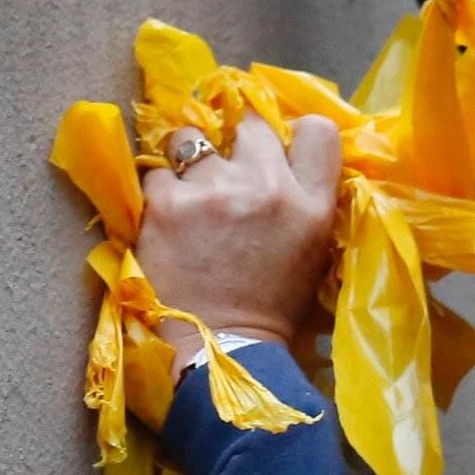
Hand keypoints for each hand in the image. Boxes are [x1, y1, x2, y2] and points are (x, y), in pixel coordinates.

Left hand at [137, 112, 344, 351]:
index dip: (294, 133)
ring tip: (186, 188)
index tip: (275, 149)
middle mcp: (266, 187)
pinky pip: (155, 172)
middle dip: (237, 142)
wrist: (221, 351)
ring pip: (191, 137)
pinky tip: (163, 217)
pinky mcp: (165, 205)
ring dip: (188, 158)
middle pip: (252, 124)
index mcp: (311, 203)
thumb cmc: (270, 306)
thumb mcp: (312, 250)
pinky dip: (158, 191)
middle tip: (225, 171)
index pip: (318, 129)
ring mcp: (212, 191)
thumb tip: (282, 160)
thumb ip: (303, 199)